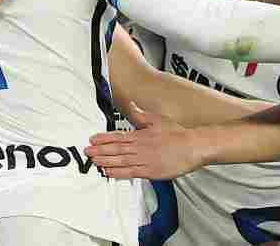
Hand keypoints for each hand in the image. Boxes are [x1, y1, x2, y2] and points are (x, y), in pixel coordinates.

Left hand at [85, 102, 203, 178]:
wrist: (192, 147)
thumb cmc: (177, 134)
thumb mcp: (158, 119)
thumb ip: (141, 115)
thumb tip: (132, 106)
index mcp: (141, 135)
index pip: (118, 136)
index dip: (103, 138)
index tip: (92, 140)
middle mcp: (140, 147)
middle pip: (116, 149)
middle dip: (100, 151)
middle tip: (87, 152)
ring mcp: (144, 160)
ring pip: (120, 161)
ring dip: (105, 161)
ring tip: (94, 162)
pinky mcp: (149, 172)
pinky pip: (130, 173)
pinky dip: (117, 173)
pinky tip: (108, 173)